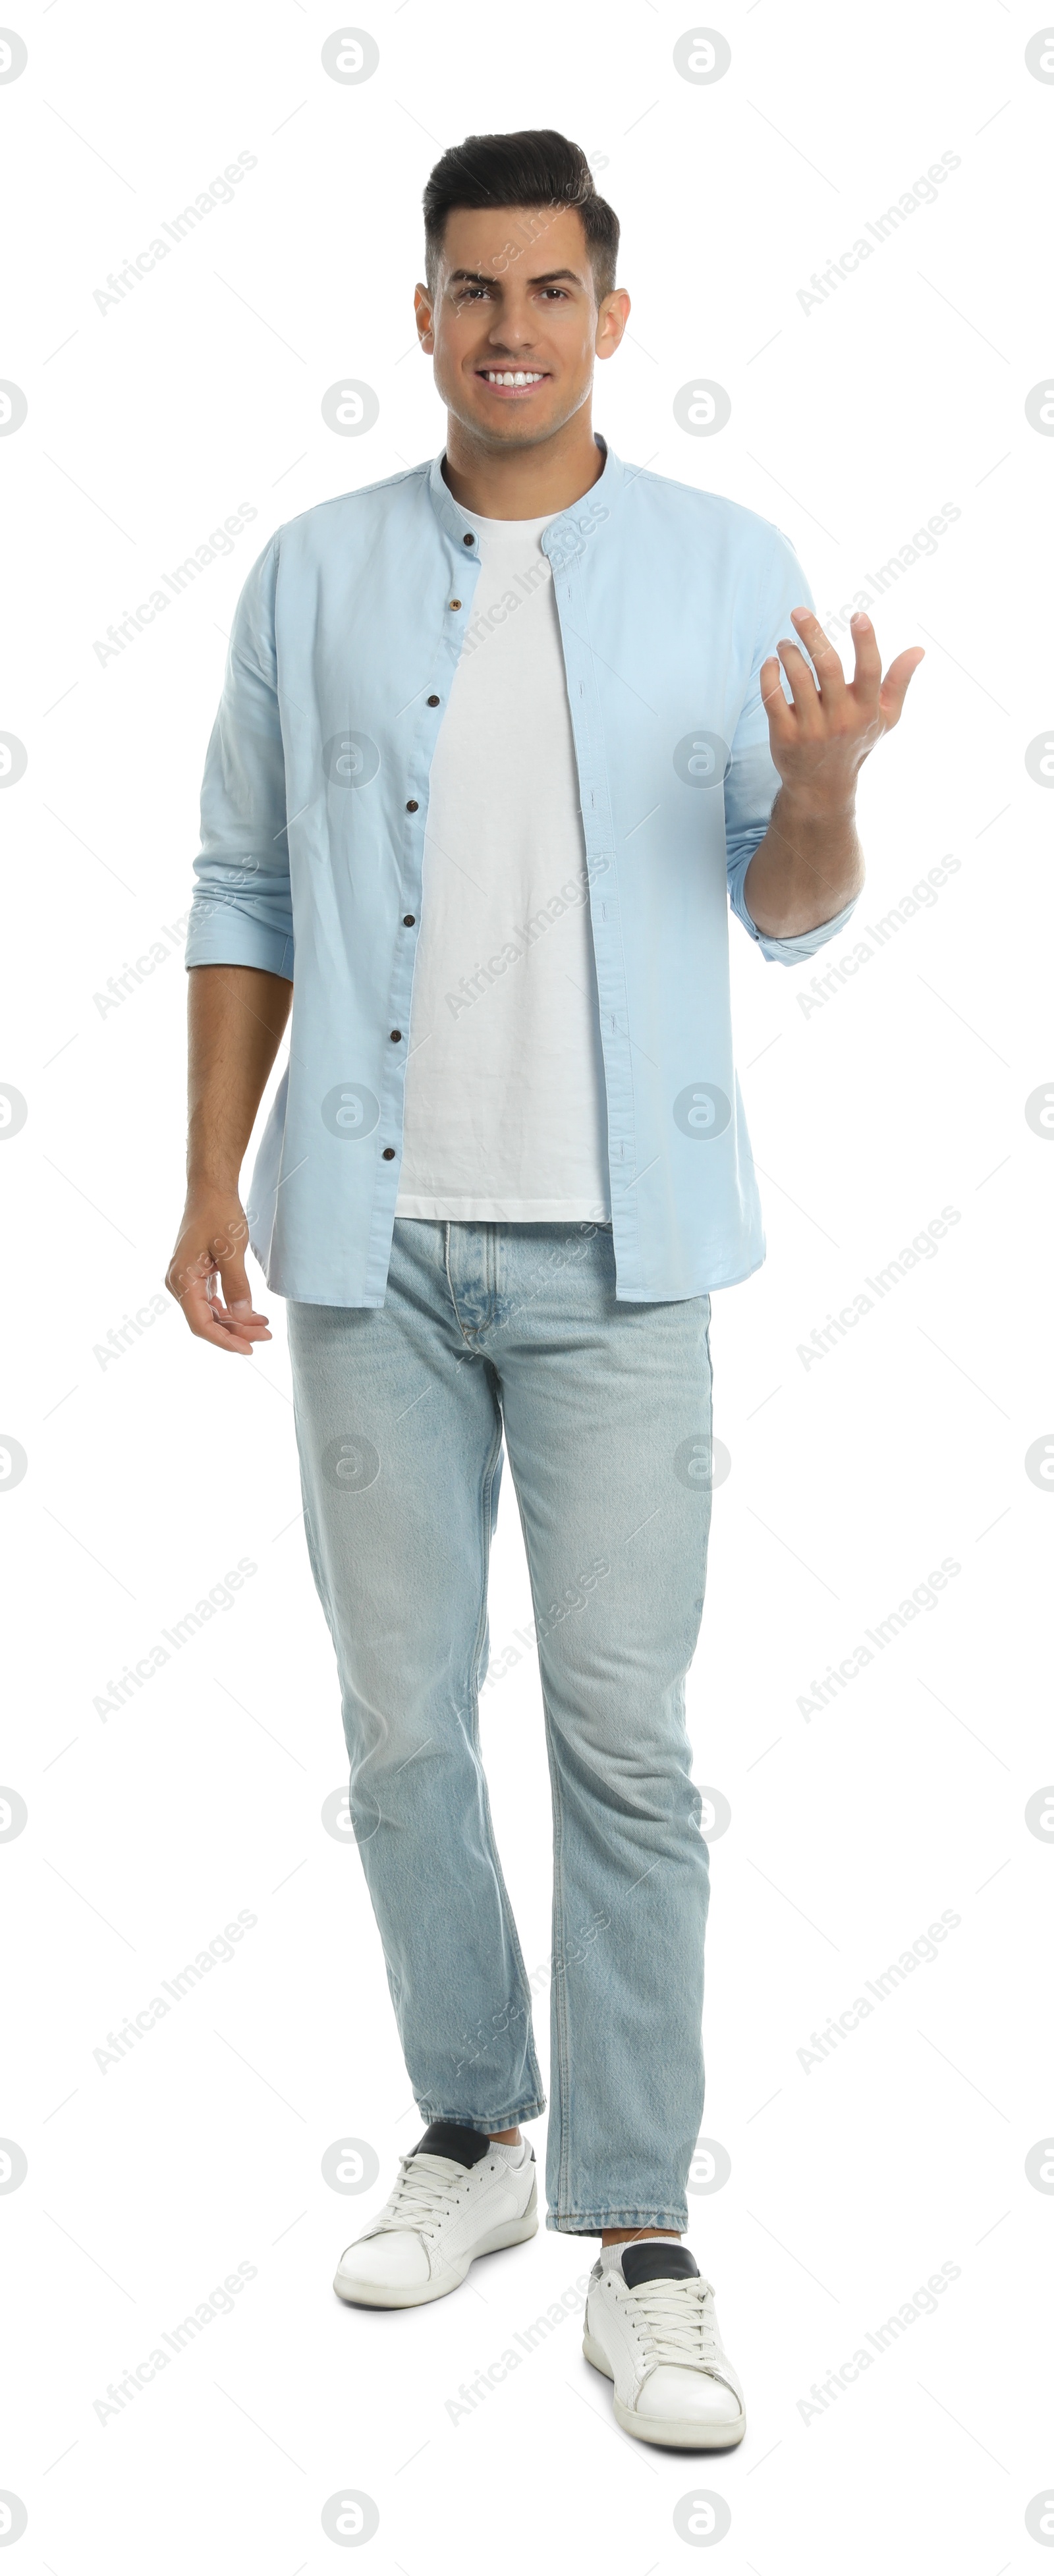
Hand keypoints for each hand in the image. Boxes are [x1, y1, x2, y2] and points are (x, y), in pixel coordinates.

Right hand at [165, 1187, 271, 1354]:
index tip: (249, 1349)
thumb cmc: (218, 1214)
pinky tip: (252, 1313)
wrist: (211, 1189)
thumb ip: (236, 1286)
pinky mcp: (198, 1274)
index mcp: (182, 1280)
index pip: (201, 1324)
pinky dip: (232, 1309)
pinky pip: (213, 1301)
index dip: (224, 1341)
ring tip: (264, 1326)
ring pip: (211, 1313)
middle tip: (266, 1334)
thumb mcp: (231, 1250)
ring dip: (236, 1322)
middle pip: (207, 1321)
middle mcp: (179, 1284)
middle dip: (236, 1332)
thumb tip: (243, 1318)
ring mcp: (188, 1280)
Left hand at [760, 608, 923, 812]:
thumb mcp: (885, 718)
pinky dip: (770, 675)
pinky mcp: (785, 735)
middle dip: (813, 635)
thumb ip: (899, 683)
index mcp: (866, 709)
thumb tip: (918, 650)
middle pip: (828, 667)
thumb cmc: (856, 742)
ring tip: (785, 642)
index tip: (858, 615)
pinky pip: (772, 699)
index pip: (870, 671)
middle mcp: (840, 718)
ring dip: (789, 653)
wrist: (822, 787)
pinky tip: (771, 662)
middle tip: (799, 611)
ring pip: (798, 679)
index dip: (866, 642)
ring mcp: (811, 728)